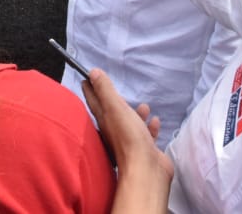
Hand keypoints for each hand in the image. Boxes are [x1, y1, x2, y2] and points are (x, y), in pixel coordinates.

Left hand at [82, 69, 172, 212]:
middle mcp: (114, 131)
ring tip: (144, 106)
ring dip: (136, 113)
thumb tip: (93, 73)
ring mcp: (130, 141)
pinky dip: (150, 127)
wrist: (146, 169)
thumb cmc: (129, 138)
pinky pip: (146, 135)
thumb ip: (105, 90)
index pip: (94, 100)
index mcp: (105, 120)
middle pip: (112, 112)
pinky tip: (155, 122)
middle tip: (114, 90)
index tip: (86, 77)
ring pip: (131, 123)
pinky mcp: (145, 149)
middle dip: (113, 100)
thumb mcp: (116, 109)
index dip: (91, 88)